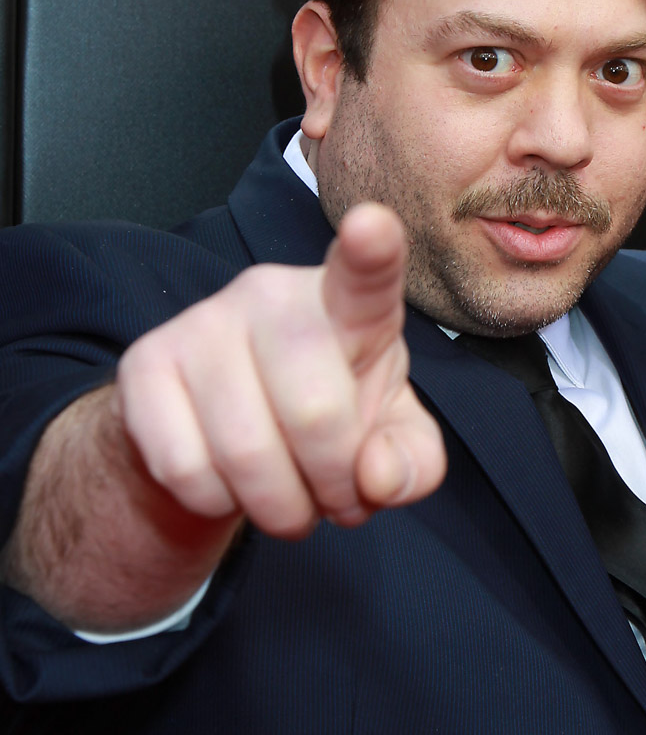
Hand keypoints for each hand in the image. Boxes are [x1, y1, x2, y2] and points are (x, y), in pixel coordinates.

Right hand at [115, 203, 446, 535]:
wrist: (219, 434)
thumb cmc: (326, 420)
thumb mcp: (389, 441)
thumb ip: (413, 462)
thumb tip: (376, 474)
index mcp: (350, 306)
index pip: (365, 273)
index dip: (372, 251)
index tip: (373, 227)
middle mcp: (272, 296)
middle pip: (315, 414)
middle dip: (333, 486)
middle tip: (334, 500)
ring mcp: (201, 323)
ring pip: (245, 453)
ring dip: (278, 507)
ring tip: (287, 499)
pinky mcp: (144, 364)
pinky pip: (184, 468)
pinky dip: (216, 504)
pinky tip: (228, 483)